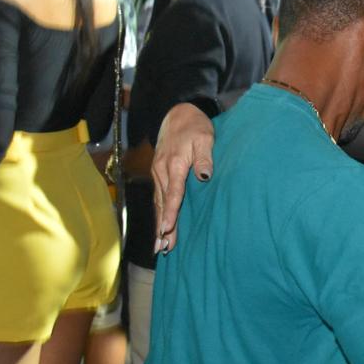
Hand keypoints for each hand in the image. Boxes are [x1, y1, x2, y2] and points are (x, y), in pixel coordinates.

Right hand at [152, 103, 214, 252]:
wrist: (178, 115)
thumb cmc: (195, 127)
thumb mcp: (205, 138)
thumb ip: (204, 157)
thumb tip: (204, 176)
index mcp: (174, 163)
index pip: (173, 193)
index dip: (171, 212)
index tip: (167, 229)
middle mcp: (162, 171)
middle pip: (163, 203)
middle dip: (163, 226)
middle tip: (163, 248)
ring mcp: (158, 173)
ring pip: (158, 203)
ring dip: (159, 224)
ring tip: (160, 246)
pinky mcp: (159, 174)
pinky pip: (159, 197)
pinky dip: (159, 213)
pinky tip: (160, 227)